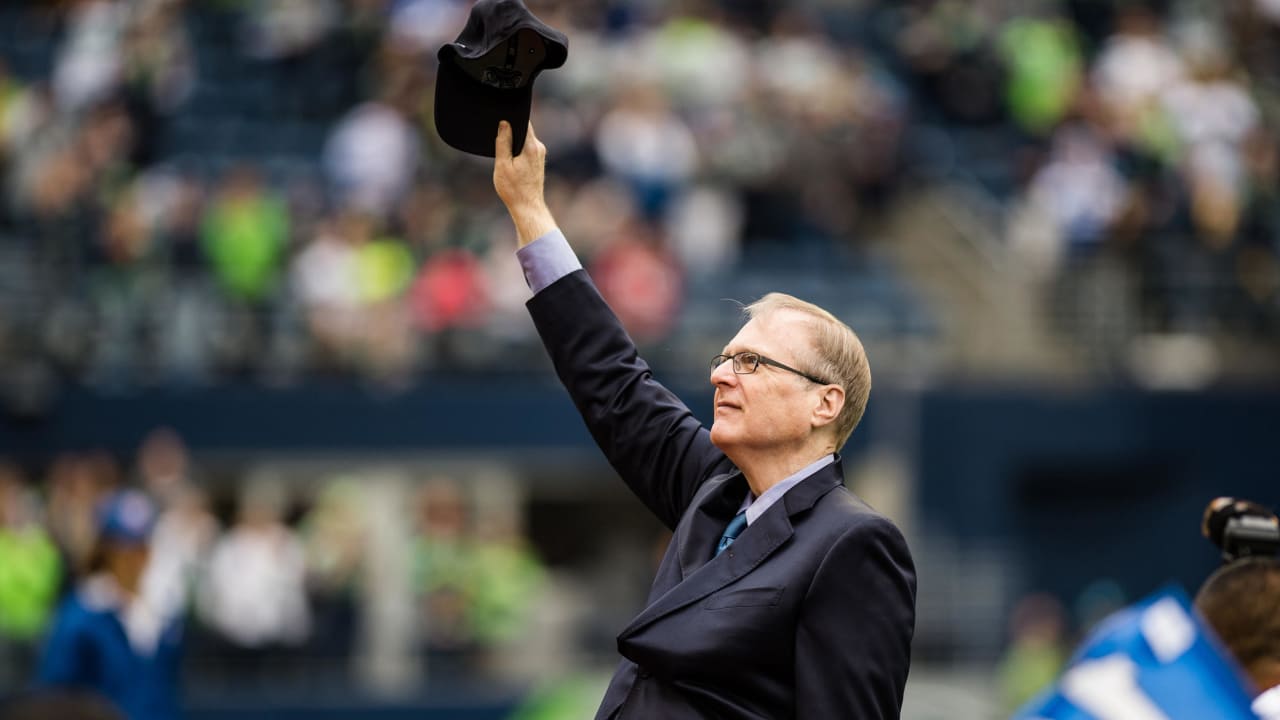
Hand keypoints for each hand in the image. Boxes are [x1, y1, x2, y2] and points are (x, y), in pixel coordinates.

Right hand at [494, 120, 556, 246]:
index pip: (524, 122)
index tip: (503, 115)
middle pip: (524, 130)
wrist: (528, 207)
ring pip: (525, 140)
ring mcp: (540, 155)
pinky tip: (510, 160)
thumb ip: (503, 143)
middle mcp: (539, 148)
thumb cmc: (514, 189)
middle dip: (511, 130)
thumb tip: (504, 123)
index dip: (513, 116)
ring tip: (504, 152)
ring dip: (514, 142)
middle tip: (498, 136)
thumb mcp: (503, 165)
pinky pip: (526, 148)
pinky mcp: (538, 162)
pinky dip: (517, 150)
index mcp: (531, 147)